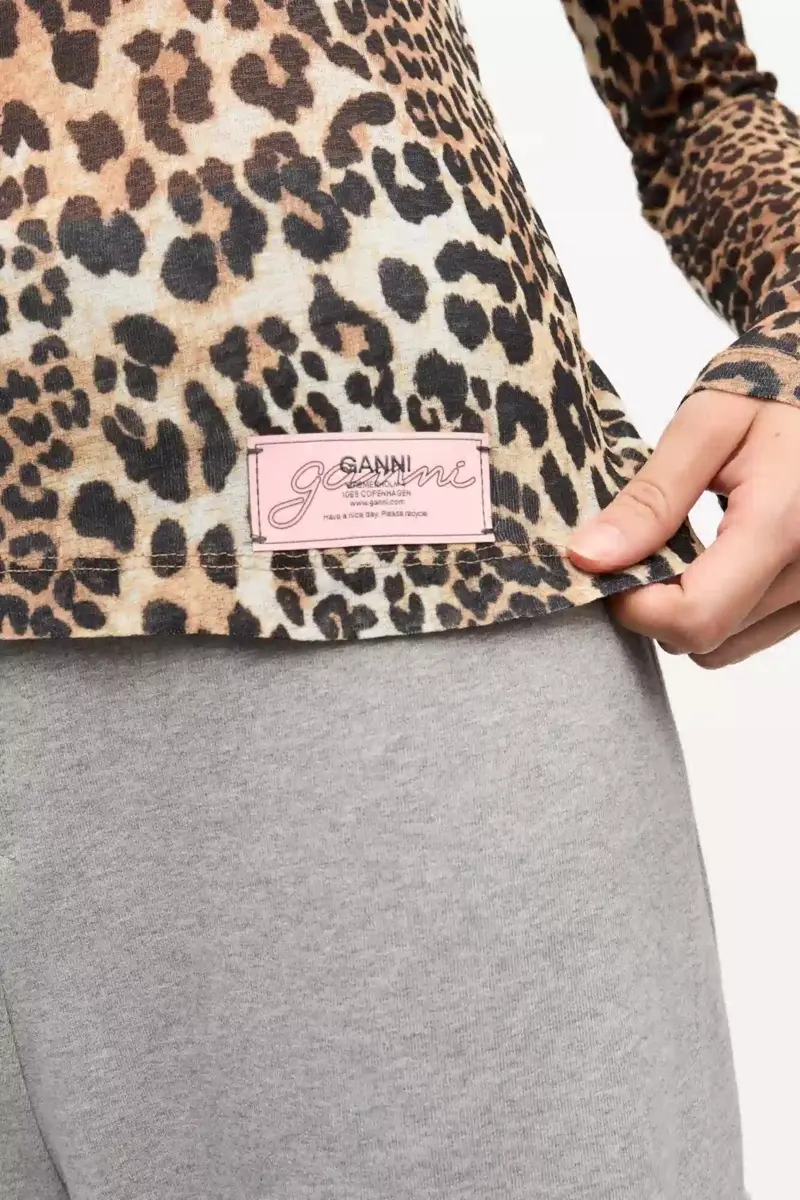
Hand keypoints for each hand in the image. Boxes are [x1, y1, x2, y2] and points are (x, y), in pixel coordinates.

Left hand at [566, 389, 799, 667]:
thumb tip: (590, 557)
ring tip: (681, 548)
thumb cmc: (774, 393)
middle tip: (640, 544)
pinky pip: (751, 634)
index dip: (635, 604)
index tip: (607, 562)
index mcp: (780, 525)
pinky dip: (719, 608)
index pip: (694, 618)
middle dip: (653, 603)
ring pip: (724, 647)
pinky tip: (714, 558)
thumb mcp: (705, 427)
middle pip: (704, 639)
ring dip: (686, 610)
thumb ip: (650, 499)